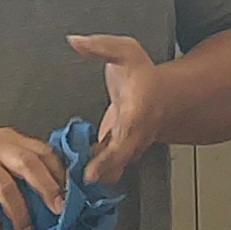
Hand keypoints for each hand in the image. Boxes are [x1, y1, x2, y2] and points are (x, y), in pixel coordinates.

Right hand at [0, 124, 73, 229]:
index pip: (41, 151)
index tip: (70, 193)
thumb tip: (48, 195)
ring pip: (6, 187)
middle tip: (60, 210)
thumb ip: (16, 166)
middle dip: (48, 189)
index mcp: (7, 139)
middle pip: (29, 165)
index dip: (59, 172)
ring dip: (20, 214)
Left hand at [67, 35, 173, 182]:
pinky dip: (88, 174)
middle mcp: (135, 137)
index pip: (125, 141)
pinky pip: (105, 169)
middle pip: (118, 166)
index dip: (108, 160)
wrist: (166, 97)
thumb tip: (75, 41)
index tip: (91, 173)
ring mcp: (128, 149)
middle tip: (70, 188)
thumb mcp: (126, 50)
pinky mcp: (118, 155)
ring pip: (112, 172)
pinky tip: (66, 177)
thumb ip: (100, 46)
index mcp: (138, 113)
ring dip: (90, 179)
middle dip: (94, 178)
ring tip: (64, 187)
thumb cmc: (145, 74)